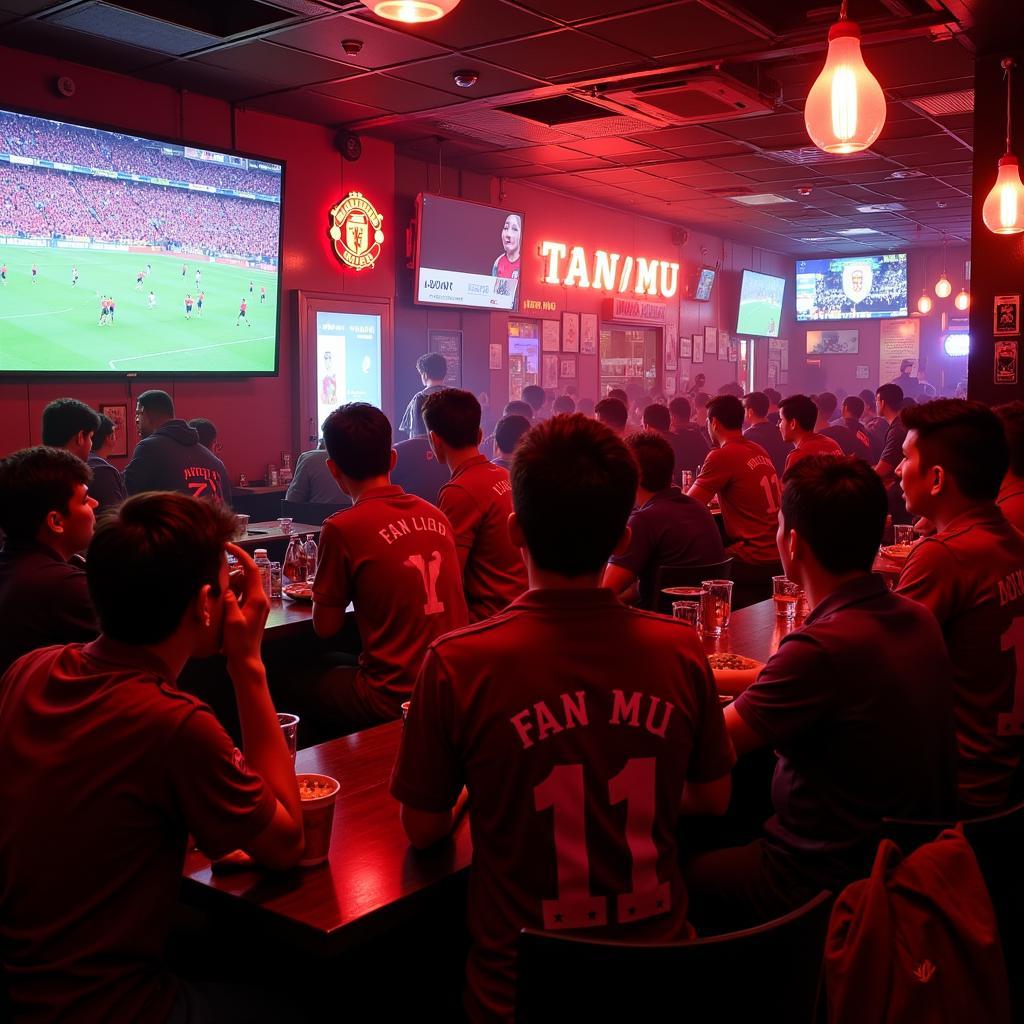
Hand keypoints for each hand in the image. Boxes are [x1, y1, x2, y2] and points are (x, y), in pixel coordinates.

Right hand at [221, 542, 268, 669]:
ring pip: (243, 584)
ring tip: (216, 586)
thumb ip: (229, 601)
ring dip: (230, 582)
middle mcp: (260, 599)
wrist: (246, 661)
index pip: (251, 569)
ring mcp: (256, 605)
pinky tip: (220, 597)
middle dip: (232, 570)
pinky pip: (241, 594)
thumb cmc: (239, 644)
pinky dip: (231, 592)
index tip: (228, 546)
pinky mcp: (251, 611)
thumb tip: (226, 587)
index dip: (240, 555)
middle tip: (216, 571)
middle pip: (247, 575)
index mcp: (258, 599)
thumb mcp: (232, 621)